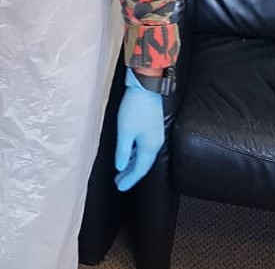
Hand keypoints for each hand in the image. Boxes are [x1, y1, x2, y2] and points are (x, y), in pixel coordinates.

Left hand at [115, 68, 164, 191]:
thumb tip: (121, 167)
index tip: (120, 187)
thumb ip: (123, 151)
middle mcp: (155, 144)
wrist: (146, 88)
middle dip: (130, 174)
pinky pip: (144, 148)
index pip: (140, 170)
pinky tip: (128, 154)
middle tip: (118, 182)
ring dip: (132, 164)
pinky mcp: (152, 129)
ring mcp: (155, 136)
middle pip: (143, 165)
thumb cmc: (134, 108)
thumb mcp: (125, 131)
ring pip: (143, 156)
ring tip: (121, 171)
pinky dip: (135, 154)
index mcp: (150, 147)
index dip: (130, 180)